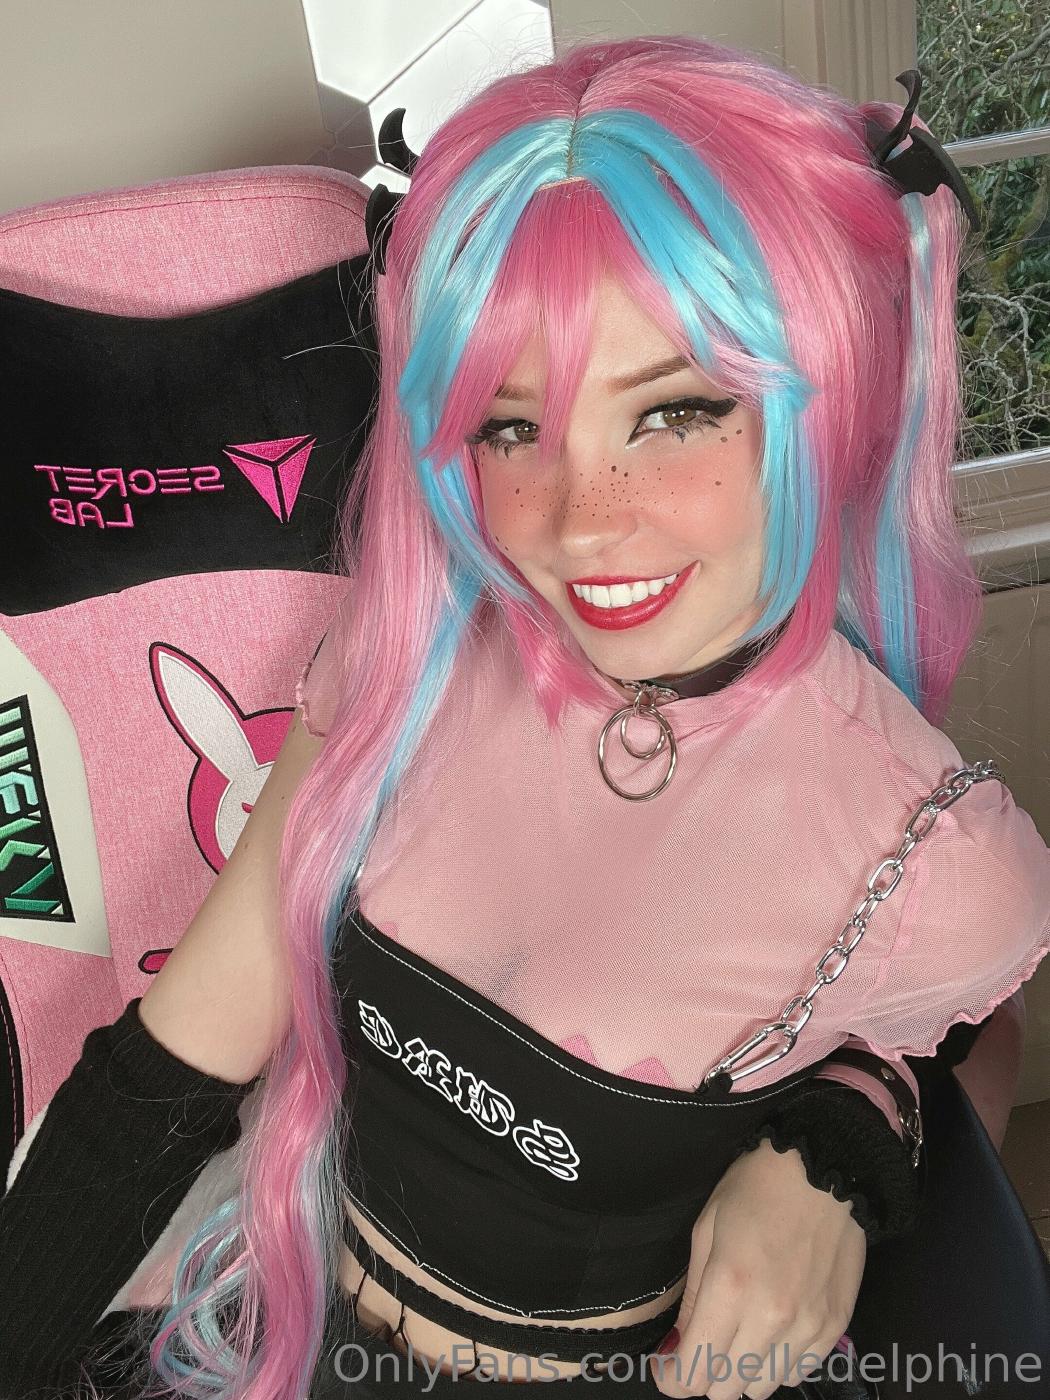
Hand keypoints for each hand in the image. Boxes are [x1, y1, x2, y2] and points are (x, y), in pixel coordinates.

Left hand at [648, 1138, 865, 1398]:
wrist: (823, 1167)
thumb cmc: (755, 1187)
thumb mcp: (706, 1228)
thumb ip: (694, 1295)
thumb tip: (678, 1346)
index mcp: (730, 1289)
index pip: (694, 1371)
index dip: (672, 1378)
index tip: (666, 1366)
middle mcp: (771, 1318)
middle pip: (725, 1389)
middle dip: (704, 1373)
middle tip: (701, 1343)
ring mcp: (808, 1326)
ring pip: (762, 1388)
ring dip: (742, 1372)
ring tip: (738, 1336)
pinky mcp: (835, 1325)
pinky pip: (799, 1372)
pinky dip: (778, 1363)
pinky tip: (771, 1332)